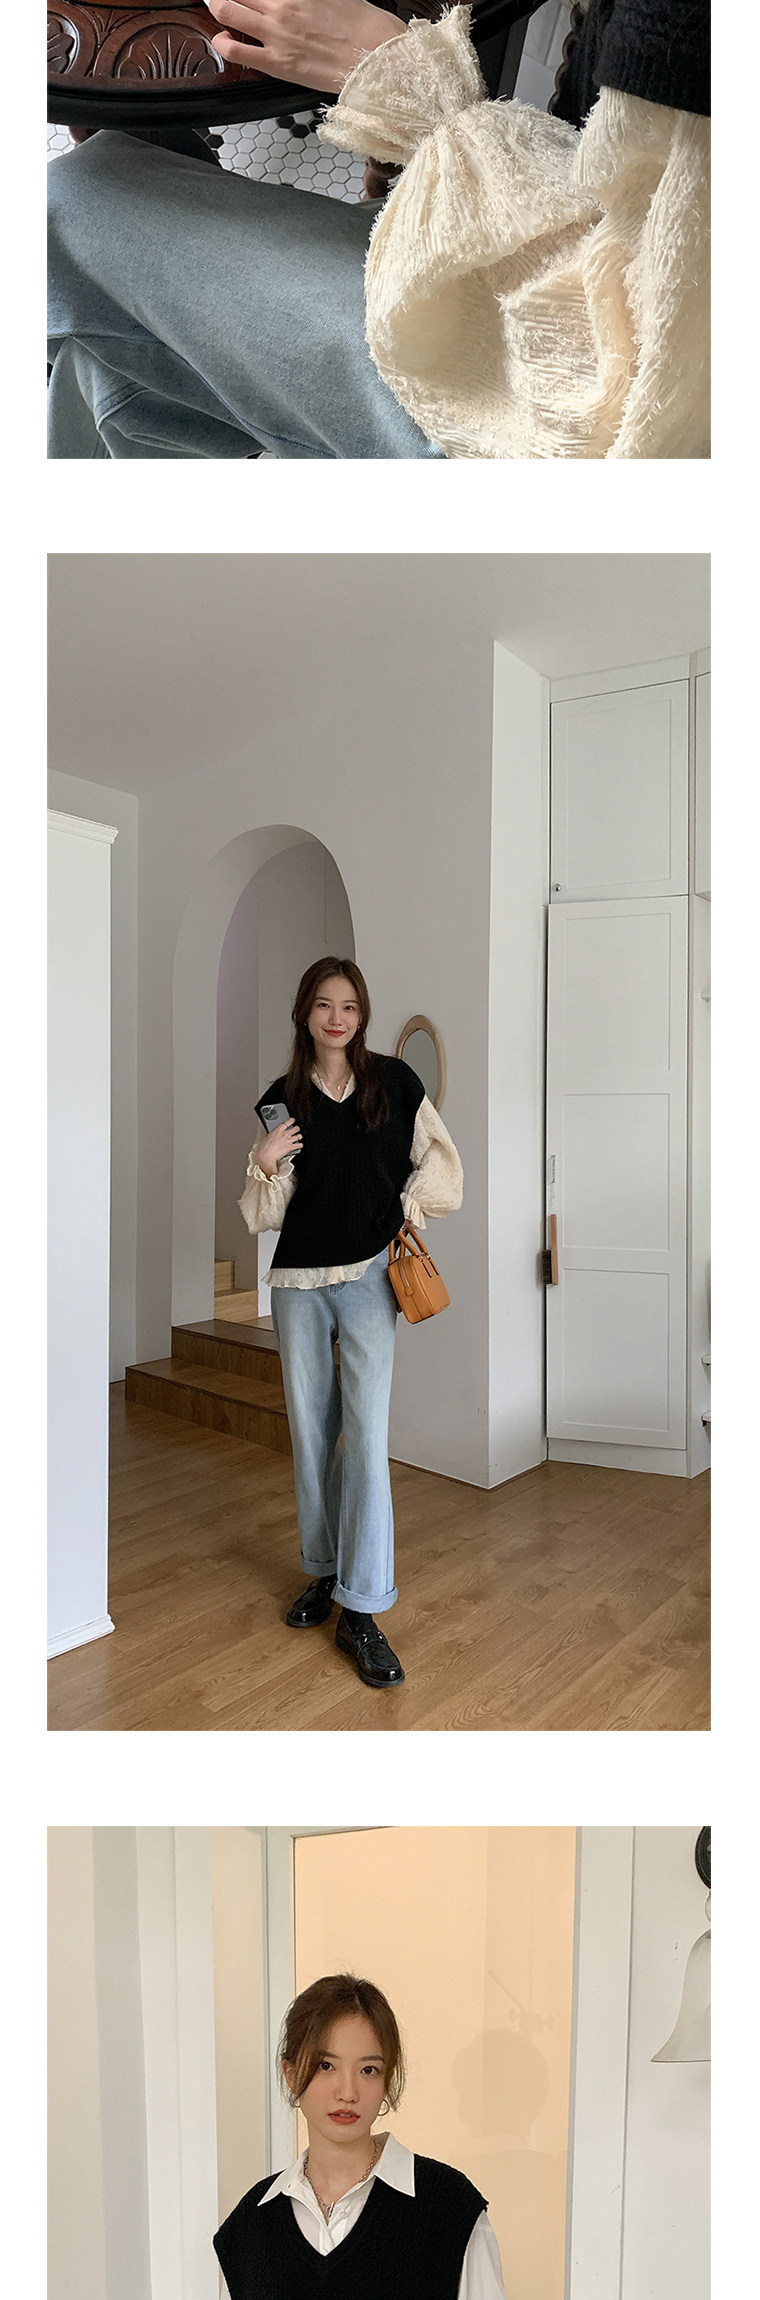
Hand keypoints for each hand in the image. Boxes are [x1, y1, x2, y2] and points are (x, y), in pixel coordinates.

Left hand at [206, 0, 406, 95]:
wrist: (378, 59)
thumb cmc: (366, 28)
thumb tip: (304, 0)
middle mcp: (282, 6)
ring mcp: (276, 34)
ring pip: (228, 11)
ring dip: (218, 7)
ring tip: (219, 8)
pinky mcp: (277, 63)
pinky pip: (236, 51)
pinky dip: (223, 42)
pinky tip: (224, 40)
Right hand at [257, 1118, 302, 1176]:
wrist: (267, 1155)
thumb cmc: (265, 1147)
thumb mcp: (268, 1136)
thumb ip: (274, 1134)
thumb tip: (275, 1135)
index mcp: (279, 1129)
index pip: (288, 1122)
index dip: (292, 1120)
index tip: (293, 1120)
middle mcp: (285, 1134)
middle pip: (296, 1128)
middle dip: (297, 1129)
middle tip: (296, 1130)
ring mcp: (289, 1140)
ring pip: (299, 1136)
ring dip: (299, 1137)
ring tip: (297, 1138)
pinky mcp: (291, 1147)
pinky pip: (300, 1145)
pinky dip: (300, 1145)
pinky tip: (299, 1145)